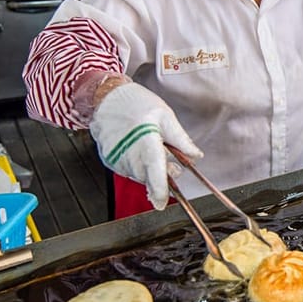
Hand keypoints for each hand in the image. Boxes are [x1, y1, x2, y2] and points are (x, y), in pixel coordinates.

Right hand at [89, 82, 201, 209]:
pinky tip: (137, 149)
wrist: (107, 98)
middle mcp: (128, 153)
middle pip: (148, 177)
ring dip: (149, 169)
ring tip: (150, 146)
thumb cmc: (136, 104)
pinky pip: (127, 171)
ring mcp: (116, 159)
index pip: (154, 171)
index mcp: (146, 141)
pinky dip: (136, 165)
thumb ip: (181, 139)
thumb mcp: (165, 116)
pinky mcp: (109, 161)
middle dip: (162, 174)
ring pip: (138, 175)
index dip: (159, 190)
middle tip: (169, 157)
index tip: (162, 203)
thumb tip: (195, 156)